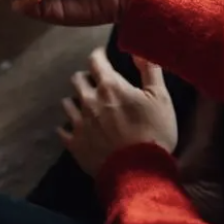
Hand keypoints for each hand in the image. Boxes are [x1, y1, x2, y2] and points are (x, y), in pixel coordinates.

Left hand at [59, 48, 176, 176]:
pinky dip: (68, 126)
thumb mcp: (161, 98)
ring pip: (67, 102)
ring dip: (76, 100)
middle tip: (95, 82)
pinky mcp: (74, 143)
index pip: (95, 60)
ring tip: (85, 105)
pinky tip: (75, 128)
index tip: (102, 56)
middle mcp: (89, 100)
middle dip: (86, 77)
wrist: (138, 173)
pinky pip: (62, 129)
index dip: (98, 55)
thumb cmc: (154, 132)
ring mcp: (78, 122)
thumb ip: (150, 70)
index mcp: (110, 86)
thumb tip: (138, 50)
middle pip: (77, 79)